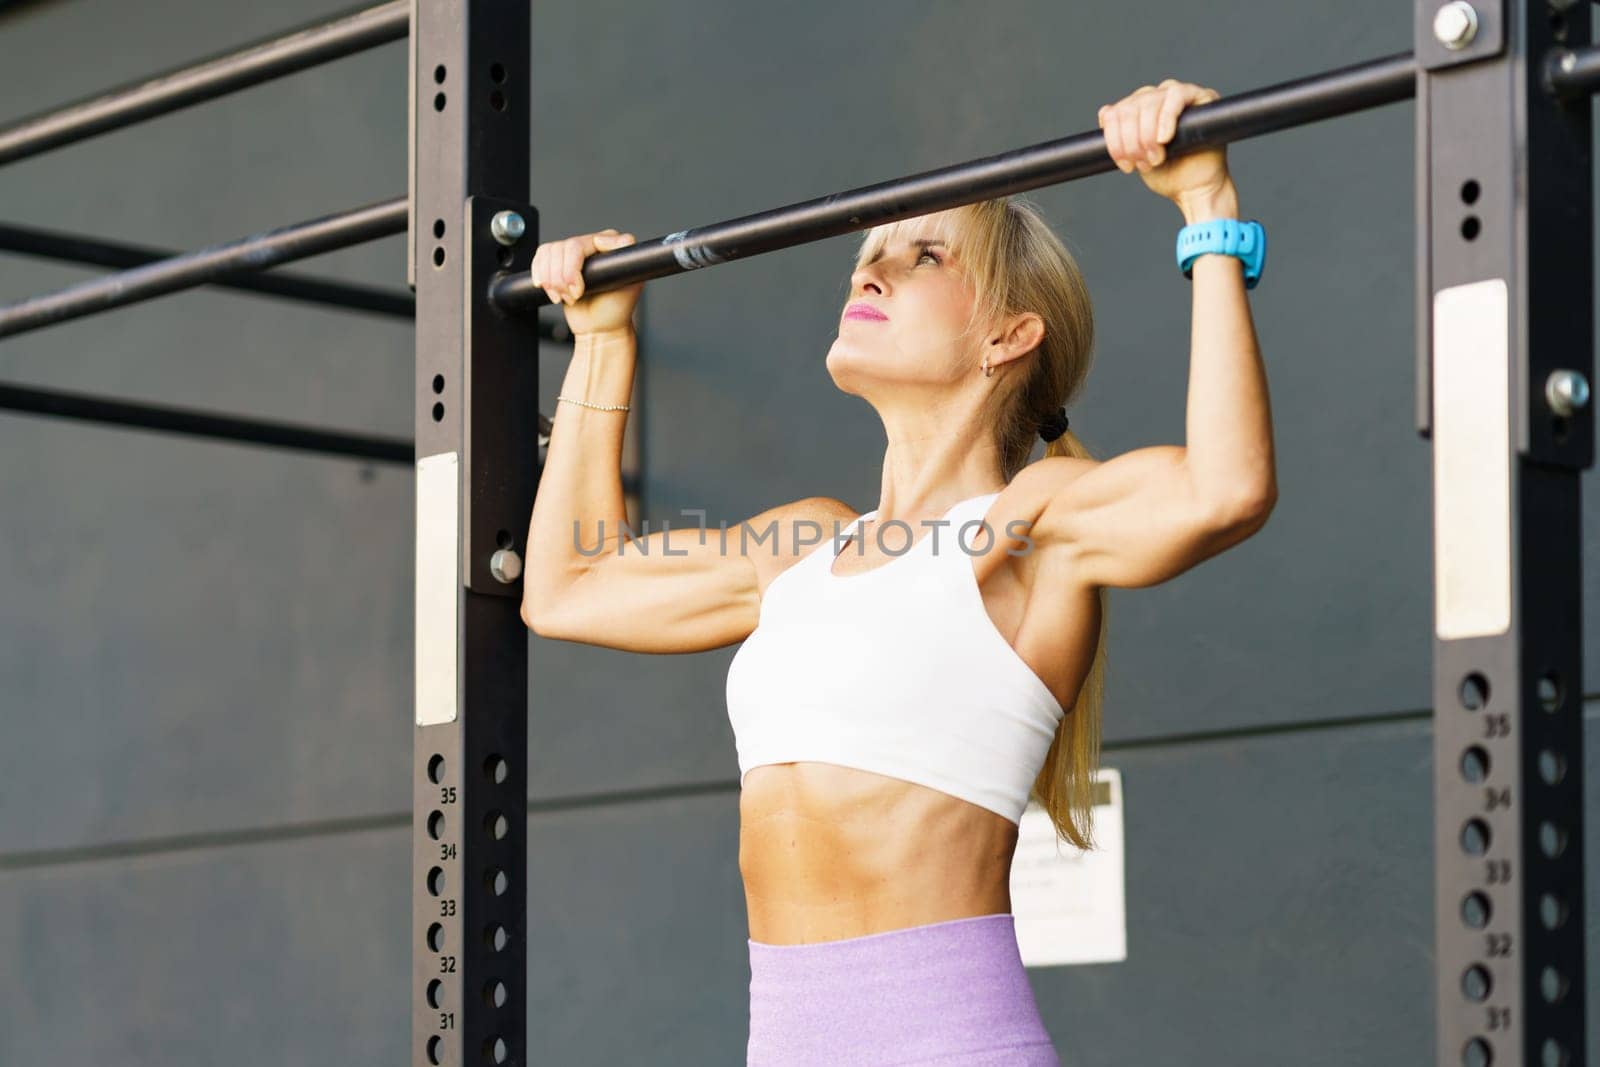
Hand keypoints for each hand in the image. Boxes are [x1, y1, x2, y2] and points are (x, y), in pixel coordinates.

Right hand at [529, 228, 643, 335]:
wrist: (600, 326)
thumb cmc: (616, 309)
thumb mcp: (631, 285)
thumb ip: (631, 262)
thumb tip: (624, 240)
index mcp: (608, 245)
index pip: (579, 244)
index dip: (573, 268)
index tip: (578, 290)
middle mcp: (590, 245)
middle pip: (561, 249)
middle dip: (561, 278)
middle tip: (573, 297)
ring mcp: (573, 254)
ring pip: (548, 254)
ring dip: (551, 281)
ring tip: (565, 297)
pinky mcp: (557, 263)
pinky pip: (540, 259)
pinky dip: (540, 276)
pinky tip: (550, 290)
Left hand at [1097, 80, 1230, 208]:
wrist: (1193, 190)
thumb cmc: (1166, 173)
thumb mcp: (1134, 156)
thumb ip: (1119, 137)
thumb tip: (1104, 112)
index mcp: (1139, 110)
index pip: (1116, 111)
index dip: (1114, 138)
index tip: (1125, 164)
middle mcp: (1157, 98)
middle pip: (1130, 106)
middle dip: (1131, 140)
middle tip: (1142, 163)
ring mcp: (1178, 95)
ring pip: (1149, 101)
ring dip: (1147, 134)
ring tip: (1155, 158)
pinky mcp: (1202, 97)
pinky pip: (1177, 95)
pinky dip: (1166, 117)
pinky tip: (1164, 138)